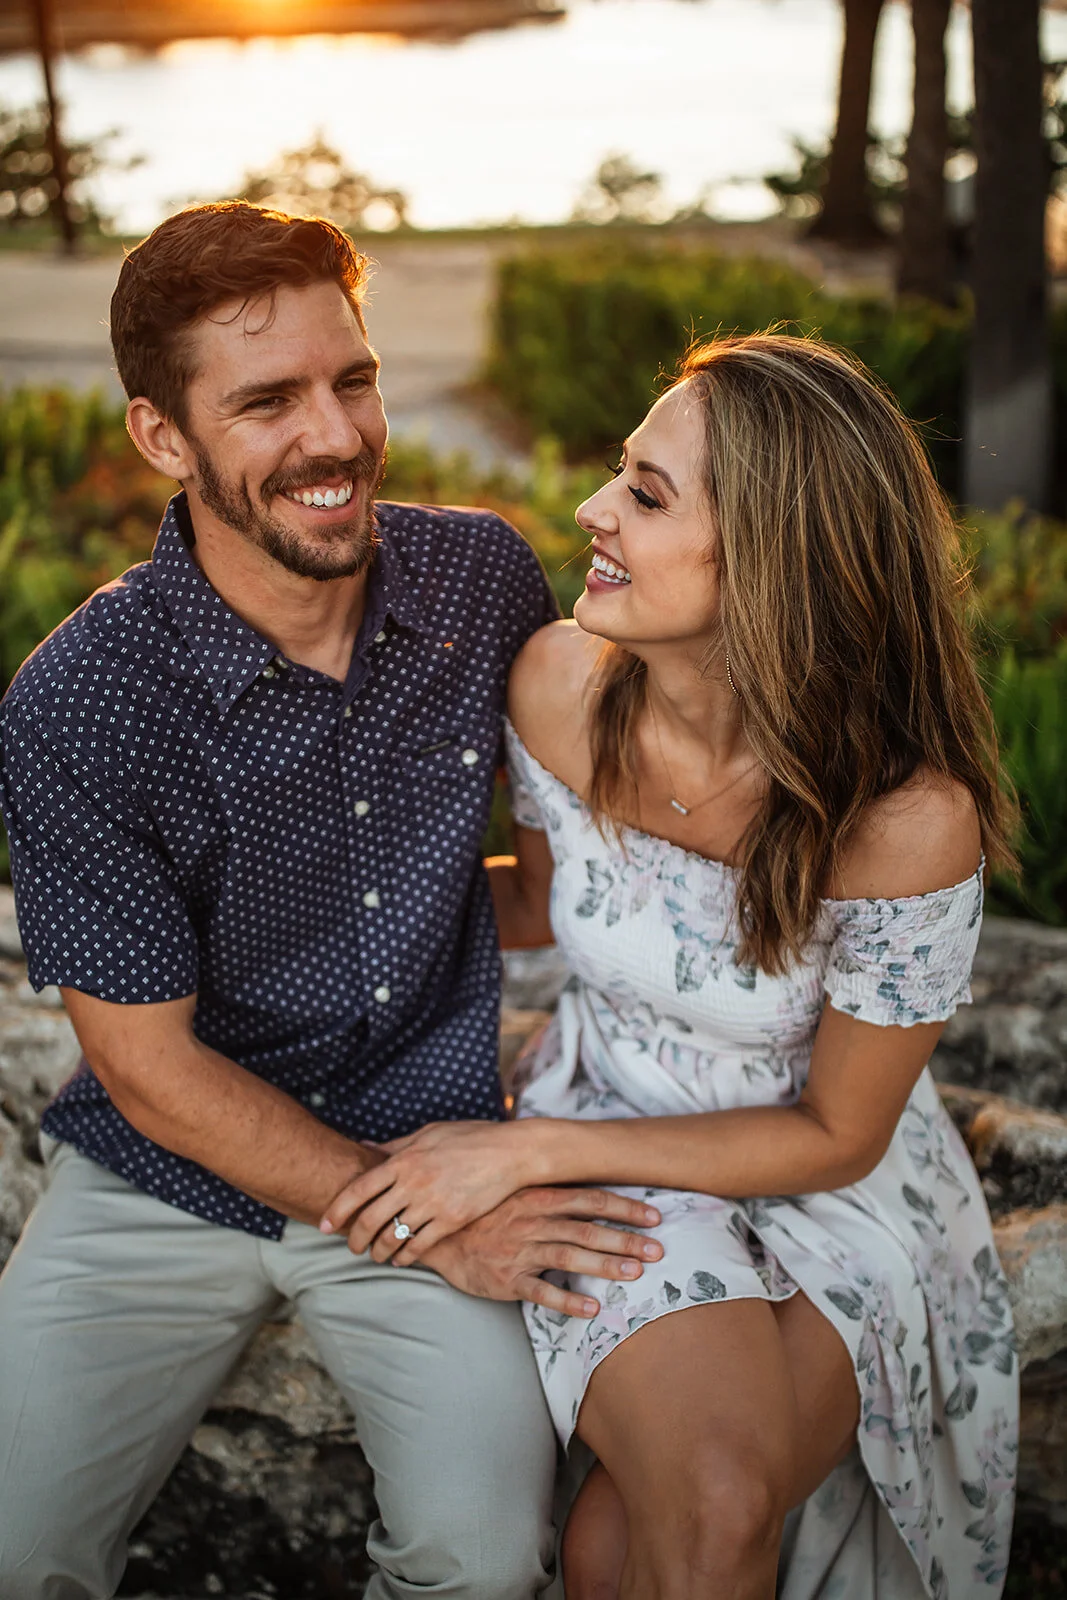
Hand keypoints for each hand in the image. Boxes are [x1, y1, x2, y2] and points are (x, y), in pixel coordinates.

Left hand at [320, 1119, 544, 1261]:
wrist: (511, 1153)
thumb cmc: (471, 1137)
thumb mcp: (429, 1133)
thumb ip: (395, 1145)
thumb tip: (367, 1149)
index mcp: (404, 1159)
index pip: (359, 1188)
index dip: (337, 1209)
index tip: (324, 1225)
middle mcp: (414, 1182)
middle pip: (370, 1218)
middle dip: (354, 1238)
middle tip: (351, 1247)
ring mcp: (433, 1202)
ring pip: (393, 1236)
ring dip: (378, 1251)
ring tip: (375, 1256)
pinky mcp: (453, 1219)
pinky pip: (420, 1245)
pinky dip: (406, 1257)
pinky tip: (401, 1260)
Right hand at [418, 1185, 663, 1318]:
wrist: (438, 1236)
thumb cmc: (485, 1214)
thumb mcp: (516, 1193)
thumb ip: (551, 1193)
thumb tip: (591, 1188)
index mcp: (537, 1197)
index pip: (589, 1198)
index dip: (623, 1207)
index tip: (654, 1216)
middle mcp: (531, 1221)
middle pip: (586, 1228)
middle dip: (625, 1239)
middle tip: (657, 1250)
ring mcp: (519, 1250)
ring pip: (569, 1256)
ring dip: (604, 1264)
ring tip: (634, 1274)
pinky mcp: (506, 1279)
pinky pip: (540, 1291)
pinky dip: (567, 1299)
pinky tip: (591, 1307)